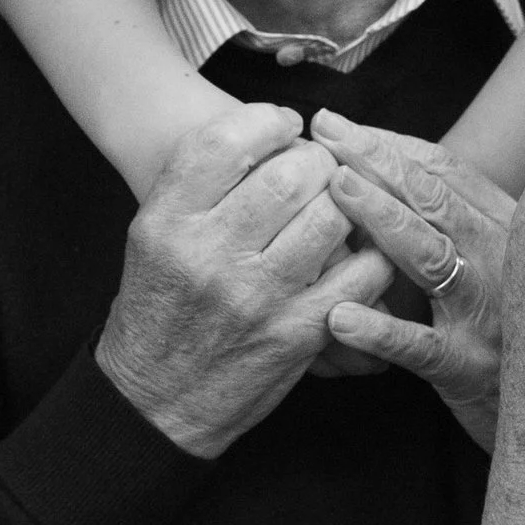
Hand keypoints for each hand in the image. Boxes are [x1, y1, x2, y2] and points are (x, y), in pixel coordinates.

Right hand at [96, 102, 391, 458]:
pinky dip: (371, 253)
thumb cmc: (161, 307)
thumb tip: (270, 127)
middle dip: (316, 161)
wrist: (154, 403)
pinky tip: (360, 250)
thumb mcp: (153, 236)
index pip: (226, 141)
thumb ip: (200, 182)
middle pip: (292, 172)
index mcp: (167, 222)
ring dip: (346, 203)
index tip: (283, 126)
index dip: (267, 120)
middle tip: (317, 170)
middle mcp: (209, 255)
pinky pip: (362, 271)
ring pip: (332, 214)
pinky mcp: (298, 332)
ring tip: (336, 207)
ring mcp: (257, 296)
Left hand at [310, 110, 513, 450]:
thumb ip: (457, 221)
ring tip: (337, 190)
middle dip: (378, 160)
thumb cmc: (515, 326)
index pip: (444, 171)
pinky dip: (380, 331)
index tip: (341, 125)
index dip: (390, 144)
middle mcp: (500, 258)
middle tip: (327, 132)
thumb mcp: (500, 260)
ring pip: (431, 257)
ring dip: (383, 219)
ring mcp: (486, 312)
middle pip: (435, 198)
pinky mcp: (467, 367)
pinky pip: (420, 346)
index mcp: (503, 226)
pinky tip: (339, 316)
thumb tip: (391, 170)